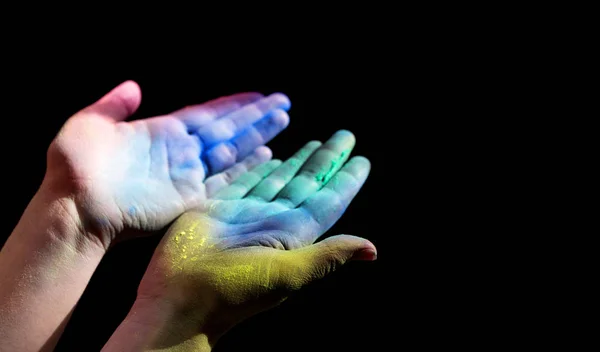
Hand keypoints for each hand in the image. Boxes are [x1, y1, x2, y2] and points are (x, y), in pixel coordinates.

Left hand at [43, 81, 289, 247]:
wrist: (74, 207)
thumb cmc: (76, 166)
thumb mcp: (89, 123)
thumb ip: (115, 105)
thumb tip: (134, 86)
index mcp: (162, 131)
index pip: (206, 113)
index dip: (232, 103)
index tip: (256, 94)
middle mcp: (180, 151)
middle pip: (227, 128)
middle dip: (255, 115)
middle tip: (282, 102)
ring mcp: (187, 174)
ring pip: (232, 149)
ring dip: (257, 135)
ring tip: (282, 120)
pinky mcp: (189, 196)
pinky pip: (224, 179)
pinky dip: (246, 167)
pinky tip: (266, 156)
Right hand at [136, 130, 375, 346]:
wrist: (182, 296)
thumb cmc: (235, 289)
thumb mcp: (289, 273)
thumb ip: (327, 255)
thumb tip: (372, 250)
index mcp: (294, 235)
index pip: (329, 201)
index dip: (346, 180)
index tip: (363, 159)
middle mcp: (274, 222)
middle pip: (308, 183)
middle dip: (326, 160)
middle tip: (345, 135)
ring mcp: (247, 214)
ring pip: (279, 179)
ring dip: (297, 161)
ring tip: (315, 143)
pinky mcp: (219, 208)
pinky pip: (245, 180)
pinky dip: (259, 167)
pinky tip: (272, 156)